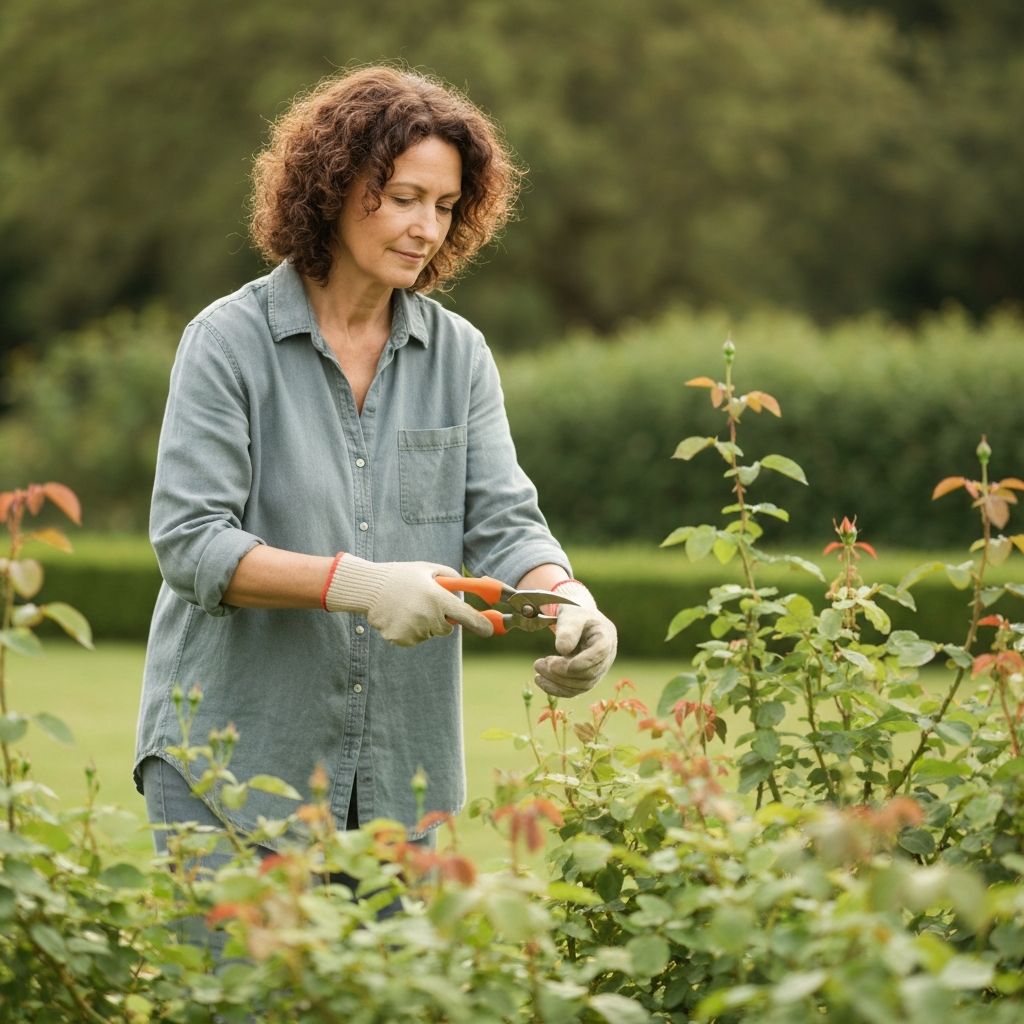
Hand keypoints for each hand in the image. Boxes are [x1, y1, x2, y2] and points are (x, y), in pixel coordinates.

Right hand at [323, 555, 493, 645]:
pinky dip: (409, 631)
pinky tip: (398, 616)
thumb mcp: (428, 570)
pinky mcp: (401, 639)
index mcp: (437, 597)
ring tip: (407, 607)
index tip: (489, 630)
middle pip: (446, 628)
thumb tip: (465, 595)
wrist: (368, 587)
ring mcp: (414, 630)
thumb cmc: (401, 576)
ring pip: (429, 634)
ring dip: (424, 625)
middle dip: (441, 619)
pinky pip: (414, 639)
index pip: (466, 616)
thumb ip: (452, 579)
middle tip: (425, 604)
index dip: (480, 624)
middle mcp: (428, 616)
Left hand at [533, 581, 616, 697]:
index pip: (600, 653)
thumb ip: (568, 629)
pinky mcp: (588, 679)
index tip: (555, 663)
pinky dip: (557, 689)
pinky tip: (540, 681)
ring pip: (582, 685)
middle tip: (538, 664)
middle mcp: (607, 656)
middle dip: (562, 673)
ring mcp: (599, 670)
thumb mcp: (570, 615)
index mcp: (606, 636)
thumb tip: (563, 649)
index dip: (580, 661)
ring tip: (537, 670)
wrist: (577, 622)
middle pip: (589, 673)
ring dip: (557, 681)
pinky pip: (575, 690)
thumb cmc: (575, 615)